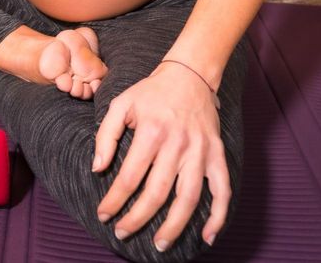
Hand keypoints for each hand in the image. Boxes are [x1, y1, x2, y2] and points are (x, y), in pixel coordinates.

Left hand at [92, 61, 227, 251]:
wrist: (189, 75)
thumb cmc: (150, 93)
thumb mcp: (121, 104)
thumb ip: (105, 135)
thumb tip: (97, 168)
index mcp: (151, 131)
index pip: (129, 176)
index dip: (115, 200)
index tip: (104, 215)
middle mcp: (177, 144)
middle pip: (157, 192)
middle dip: (137, 218)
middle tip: (123, 233)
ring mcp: (200, 151)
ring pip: (189, 197)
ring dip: (175, 226)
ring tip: (159, 245)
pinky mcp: (217, 154)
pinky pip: (223, 189)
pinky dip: (219, 215)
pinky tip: (207, 236)